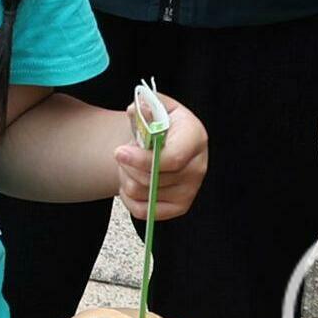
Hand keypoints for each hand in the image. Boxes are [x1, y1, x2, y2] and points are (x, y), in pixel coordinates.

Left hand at [111, 95, 206, 221]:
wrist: (164, 141)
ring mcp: (190, 190)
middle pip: (152, 179)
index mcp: (195, 137)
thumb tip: (137, 111)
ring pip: (143, 194)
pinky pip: (143, 211)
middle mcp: (198, 167)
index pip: (172, 158)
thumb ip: (145, 106)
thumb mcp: (155, 106)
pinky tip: (130, 181)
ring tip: (129, 164)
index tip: (119, 152)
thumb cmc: (159, 122)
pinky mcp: (179, 207)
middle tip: (121, 153)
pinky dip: (128, 197)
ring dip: (126, 178)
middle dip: (127, 166)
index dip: (143, 159)